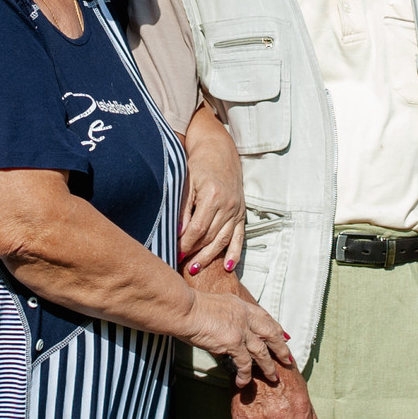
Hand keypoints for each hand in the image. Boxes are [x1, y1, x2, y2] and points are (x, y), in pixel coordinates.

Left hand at [177, 106, 245, 277]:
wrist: (219, 150)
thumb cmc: (198, 165)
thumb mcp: (186, 183)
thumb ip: (183, 208)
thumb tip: (177, 232)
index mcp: (213, 195)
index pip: (198, 228)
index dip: (186, 243)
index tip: (175, 252)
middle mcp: (228, 204)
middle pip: (211, 237)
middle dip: (195, 253)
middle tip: (182, 265)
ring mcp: (237, 209)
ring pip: (224, 240)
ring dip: (210, 257)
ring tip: (196, 269)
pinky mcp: (242, 213)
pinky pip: (240, 237)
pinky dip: (235, 253)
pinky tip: (229, 267)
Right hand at [181, 289, 291, 386]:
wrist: (183, 308)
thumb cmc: (189, 307)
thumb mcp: (213, 305)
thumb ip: (223, 316)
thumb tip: (223, 328)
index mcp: (239, 305)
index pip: (264, 317)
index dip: (275, 328)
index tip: (283, 336)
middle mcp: (244, 315)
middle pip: (271, 333)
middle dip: (281, 347)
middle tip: (287, 359)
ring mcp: (240, 329)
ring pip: (262, 351)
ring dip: (269, 366)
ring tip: (273, 377)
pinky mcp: (233, 342)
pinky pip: (245, 363)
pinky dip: (245, 374)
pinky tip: (243, 382)